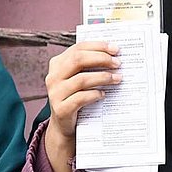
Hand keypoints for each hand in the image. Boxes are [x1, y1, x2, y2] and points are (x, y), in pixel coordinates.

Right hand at [43, 41, 121, 171]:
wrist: (64, 124)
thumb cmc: (76, 96)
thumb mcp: (78, 77)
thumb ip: (89, 65)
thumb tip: (114, 55)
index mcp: (57, 64)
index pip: (78, 48)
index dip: (98, 46)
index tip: (115, 49)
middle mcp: (53, 77)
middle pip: (78, 60)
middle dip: (101, 59)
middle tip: (117, 63)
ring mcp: (55, 93)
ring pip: (81, 79)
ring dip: (102, 77)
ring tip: (117, 78)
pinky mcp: (60, 109)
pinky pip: (80, 98)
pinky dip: (95, 94)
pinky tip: (104, 94)